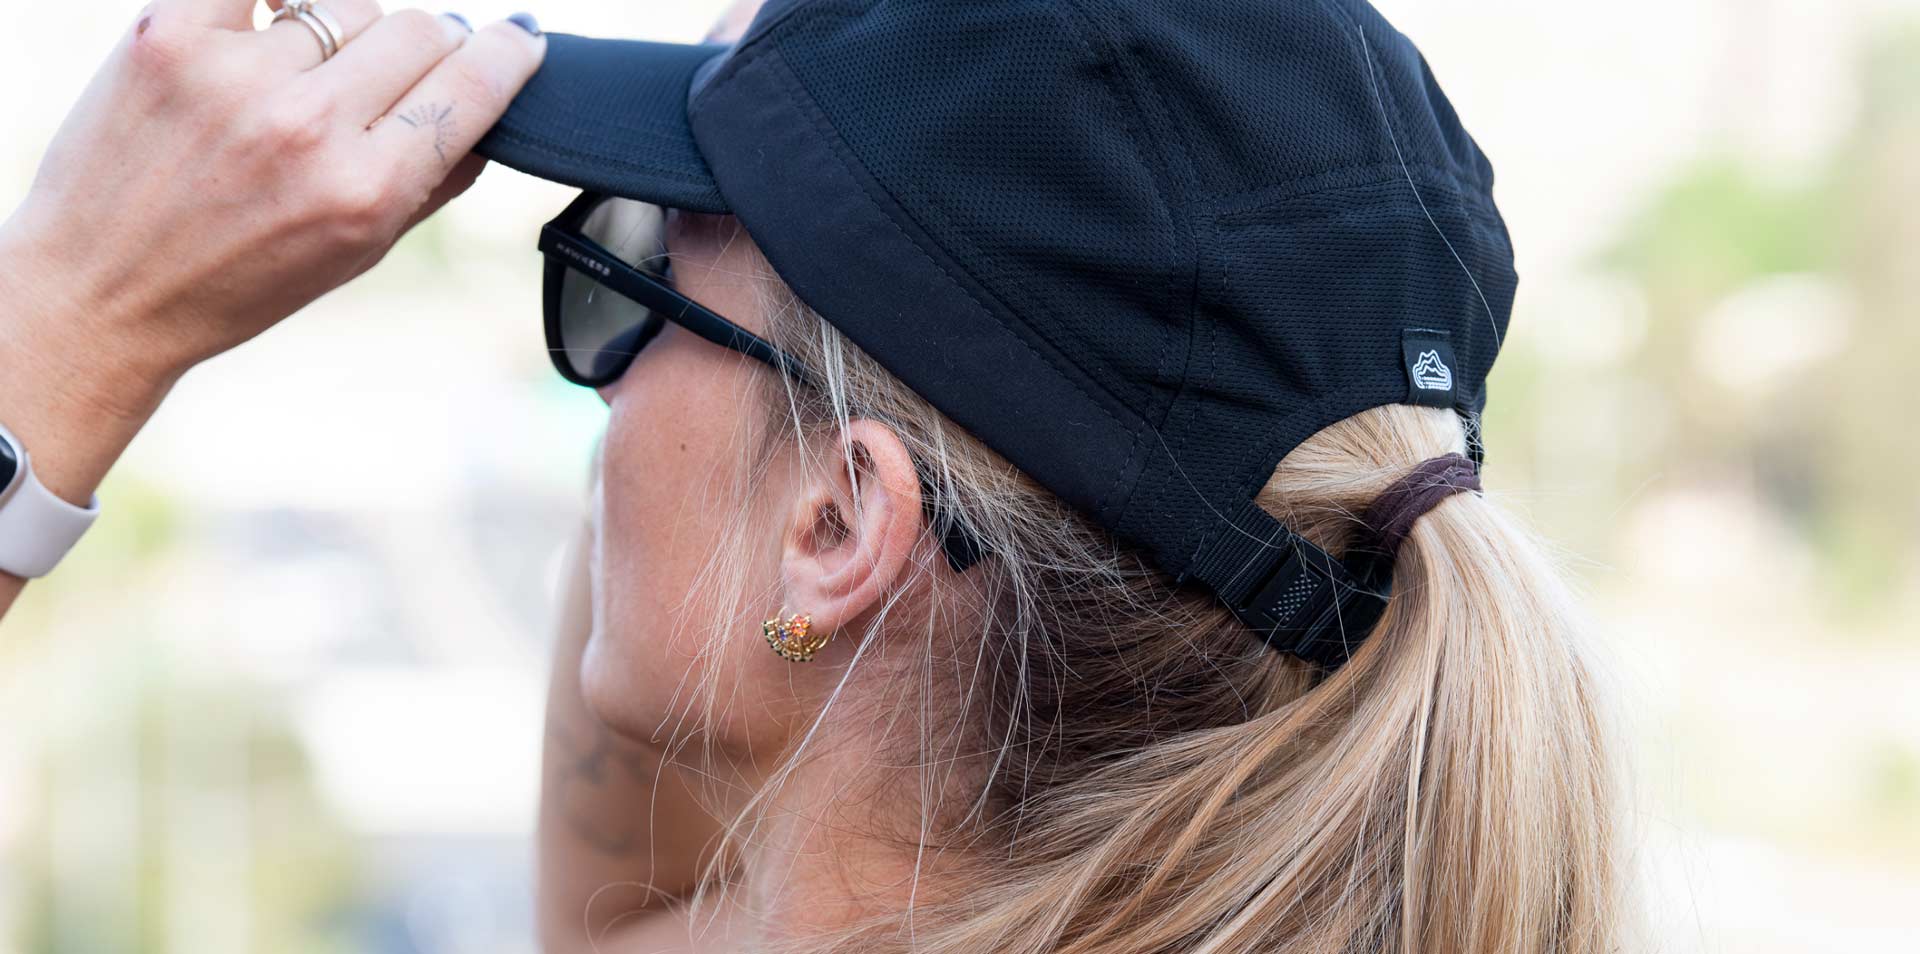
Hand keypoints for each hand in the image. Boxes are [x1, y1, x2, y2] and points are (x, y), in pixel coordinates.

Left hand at [1, 0, 545, 406]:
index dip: (509, 52)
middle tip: (409, 63)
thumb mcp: (361, 251)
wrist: (101, 291)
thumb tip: (492, 106)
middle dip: (432, 40)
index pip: (474, 84)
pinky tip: (274, 18)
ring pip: (346, 2)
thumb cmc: (238, 281)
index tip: (518, 38)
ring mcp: (235, 73)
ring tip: (313, 75)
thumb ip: (435, 177)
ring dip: (347, 30)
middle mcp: (308, 126)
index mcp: (367, 190)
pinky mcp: (168, 33)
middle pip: (419, 28)